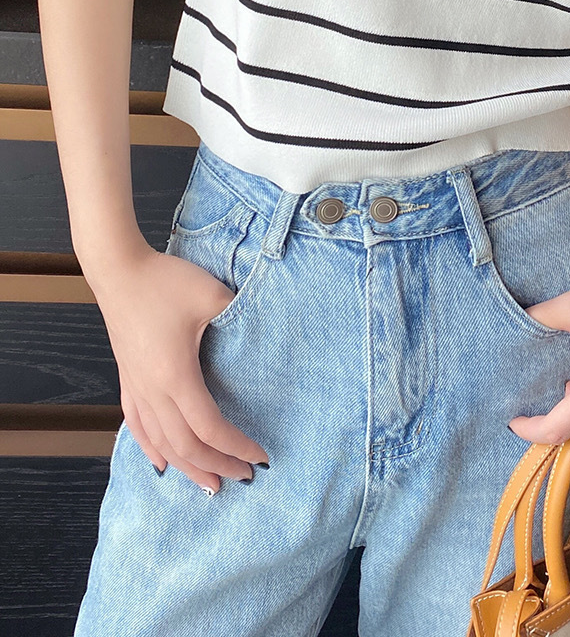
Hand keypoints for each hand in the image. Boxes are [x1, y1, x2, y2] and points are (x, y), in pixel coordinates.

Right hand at [86, 238, 269, 491]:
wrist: (118, 270)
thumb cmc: (165, 281)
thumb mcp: (212, 295)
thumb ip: (240, 316)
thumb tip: (266, 330)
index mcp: (176, 376)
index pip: (209, 428)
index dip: (236, 447)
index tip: (262, 456)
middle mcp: (153, 390)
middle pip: (185, 446)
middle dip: (216, 465)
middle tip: (245, 476)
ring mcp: (136, 387)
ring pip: (160, 443)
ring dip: (186, 467)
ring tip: (210, 484)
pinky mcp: (128, 379)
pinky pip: (138, 426)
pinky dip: (151, 450)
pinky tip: (161, 464)